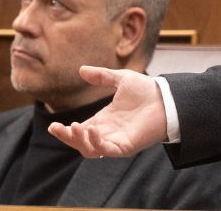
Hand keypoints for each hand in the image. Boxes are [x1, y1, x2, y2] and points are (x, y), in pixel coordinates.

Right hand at [48, 66, 167, 157]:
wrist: (168, 97)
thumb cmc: (147, 90)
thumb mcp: (121, 79)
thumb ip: (102, 76)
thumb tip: (81, 70)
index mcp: (104, 120)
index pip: (79, 130)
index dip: (65, 131)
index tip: (52, 126)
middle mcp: (108, 132)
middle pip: (80, 142)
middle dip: (67, 137)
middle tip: (56, 128)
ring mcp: (116, 140)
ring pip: (90, 149)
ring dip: (79, 141)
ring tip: (74, 126)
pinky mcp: (126, 146)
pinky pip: (106, 150)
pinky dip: (96, 143)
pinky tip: (92, 130)